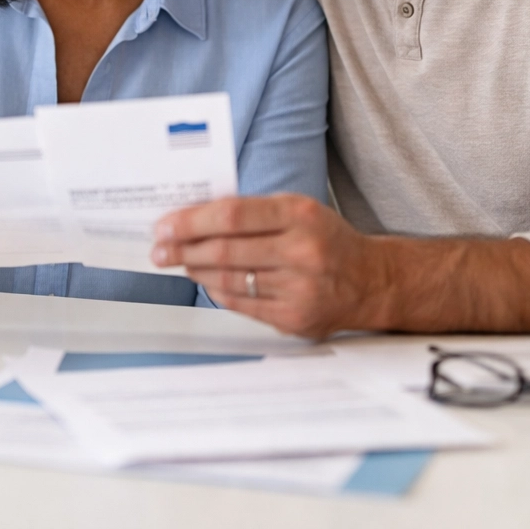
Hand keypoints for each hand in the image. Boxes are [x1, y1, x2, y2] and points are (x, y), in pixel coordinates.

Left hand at [150, 194, 387, 338]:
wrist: (371, 281)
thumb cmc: (325, 239)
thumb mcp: (297, 210)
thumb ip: (251, 212)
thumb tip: (192, 217)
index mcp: (299, 214)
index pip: (231, 215)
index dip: (191, 221)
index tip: (164, 225)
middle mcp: (301, 251)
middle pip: (224, 250)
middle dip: (182, 249)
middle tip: (159, 249)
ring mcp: (298, 288)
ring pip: (228, 279)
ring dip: (195, 270)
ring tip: (180, 262)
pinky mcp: (293, 318)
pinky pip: (241, 304)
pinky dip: (217, 290)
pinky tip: (206, 280)